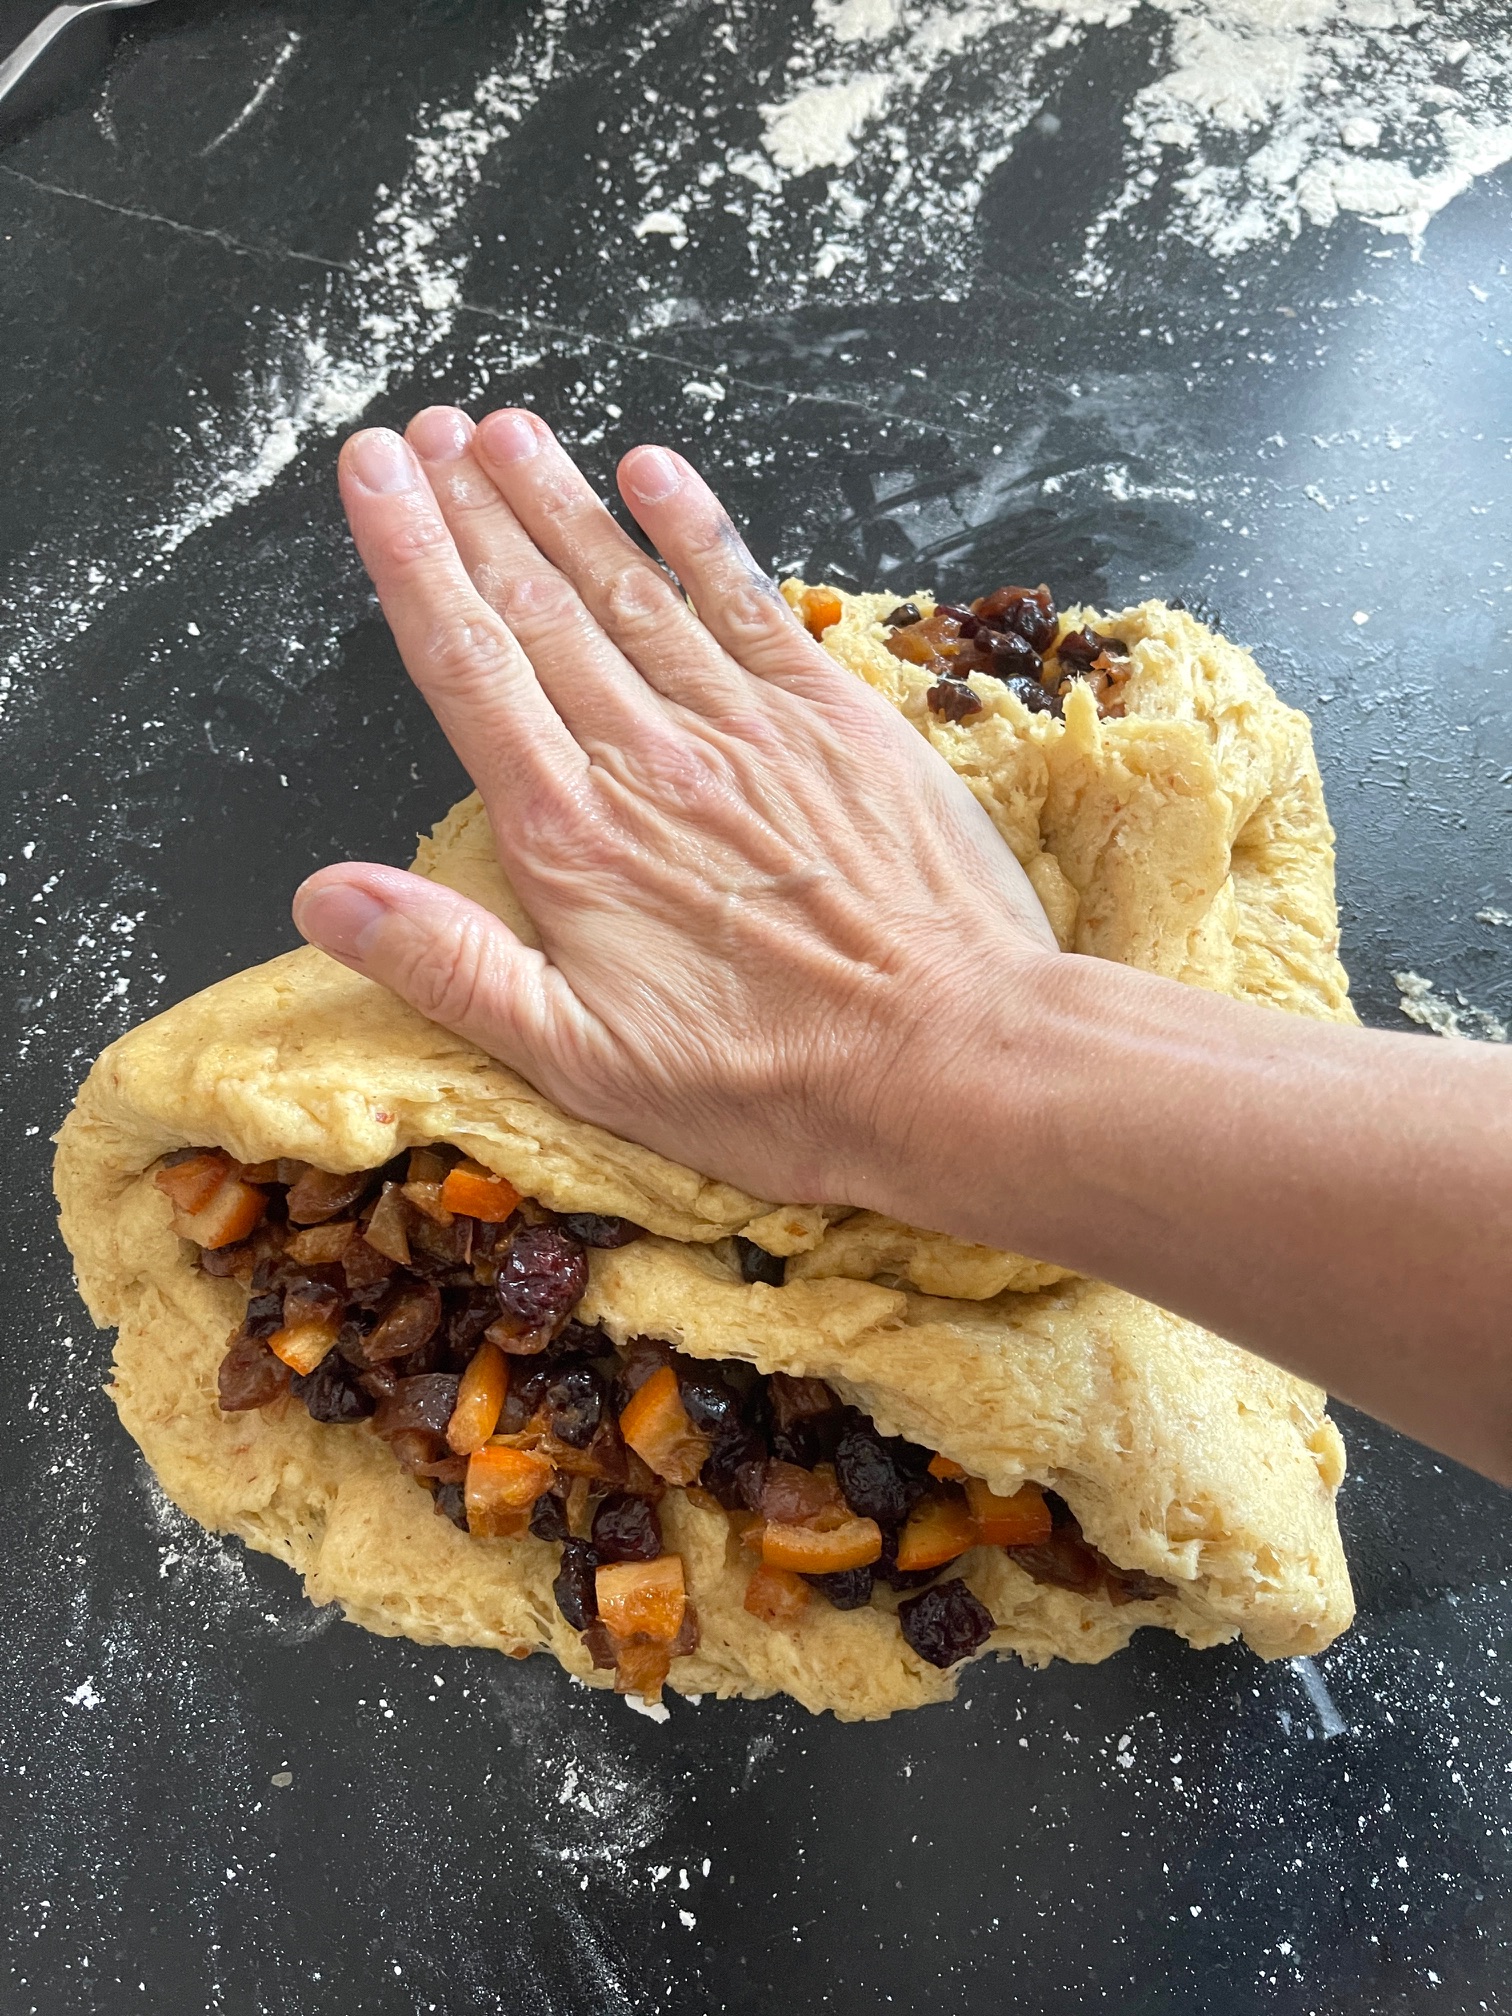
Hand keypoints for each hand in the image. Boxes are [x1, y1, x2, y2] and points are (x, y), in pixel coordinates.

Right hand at [293, 407, 1058, 1211]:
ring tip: (506, 431)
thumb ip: (451, 969)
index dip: (411, 560)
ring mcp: (747, 727)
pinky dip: (698, 531)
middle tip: (422, 431)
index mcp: (572, 837)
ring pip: (630, 589)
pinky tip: (654, 472)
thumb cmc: (770, 1083)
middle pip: (538, 606)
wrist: (953, 1061)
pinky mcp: (835, 720)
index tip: (375, 476)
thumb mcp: (583, 1066)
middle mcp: (648, 758)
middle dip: (470, 509)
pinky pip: (750, 601)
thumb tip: (324, 896)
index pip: (467, 666)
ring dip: (562, 503)